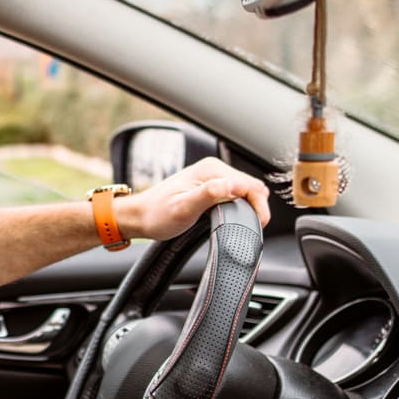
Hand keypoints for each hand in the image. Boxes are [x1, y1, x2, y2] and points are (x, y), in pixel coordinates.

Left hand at [121, 157, 271, 239]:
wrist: (139, 217)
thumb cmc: (156, 215)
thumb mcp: (184, 208)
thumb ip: (210, 194)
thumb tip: (236, 186)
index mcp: (211, 170)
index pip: (251, 184)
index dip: (259, 206)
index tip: (258, 224)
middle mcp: (214, 170)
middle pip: (251, 187)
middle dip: (257, 207)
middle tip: (251, 229)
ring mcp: (212, 178)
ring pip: (245, 192)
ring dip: (249, 207)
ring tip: (244, 225)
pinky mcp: (210, 188)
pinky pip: (235, 196)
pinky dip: (240, 207)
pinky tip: (234, 220)